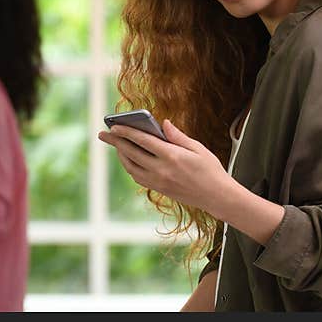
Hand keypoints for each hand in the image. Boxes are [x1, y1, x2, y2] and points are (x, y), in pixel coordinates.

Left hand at [97, 119, 232, 216]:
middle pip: (132, 153)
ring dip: (120, 154)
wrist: (217, 197)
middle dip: (116, 141)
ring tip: (114, 144)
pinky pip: (137, 176)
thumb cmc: (210, 170)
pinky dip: (129, 166)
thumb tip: (163, 123)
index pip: (143, 141)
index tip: (114, 126)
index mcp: (172, 156)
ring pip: (131, 166)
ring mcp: (158, 182)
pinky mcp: (159, 189)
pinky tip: (128, 158)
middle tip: (103, 134)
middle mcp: (162, 170)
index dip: (127, 132)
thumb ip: (178, 136)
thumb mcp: (198, 148)